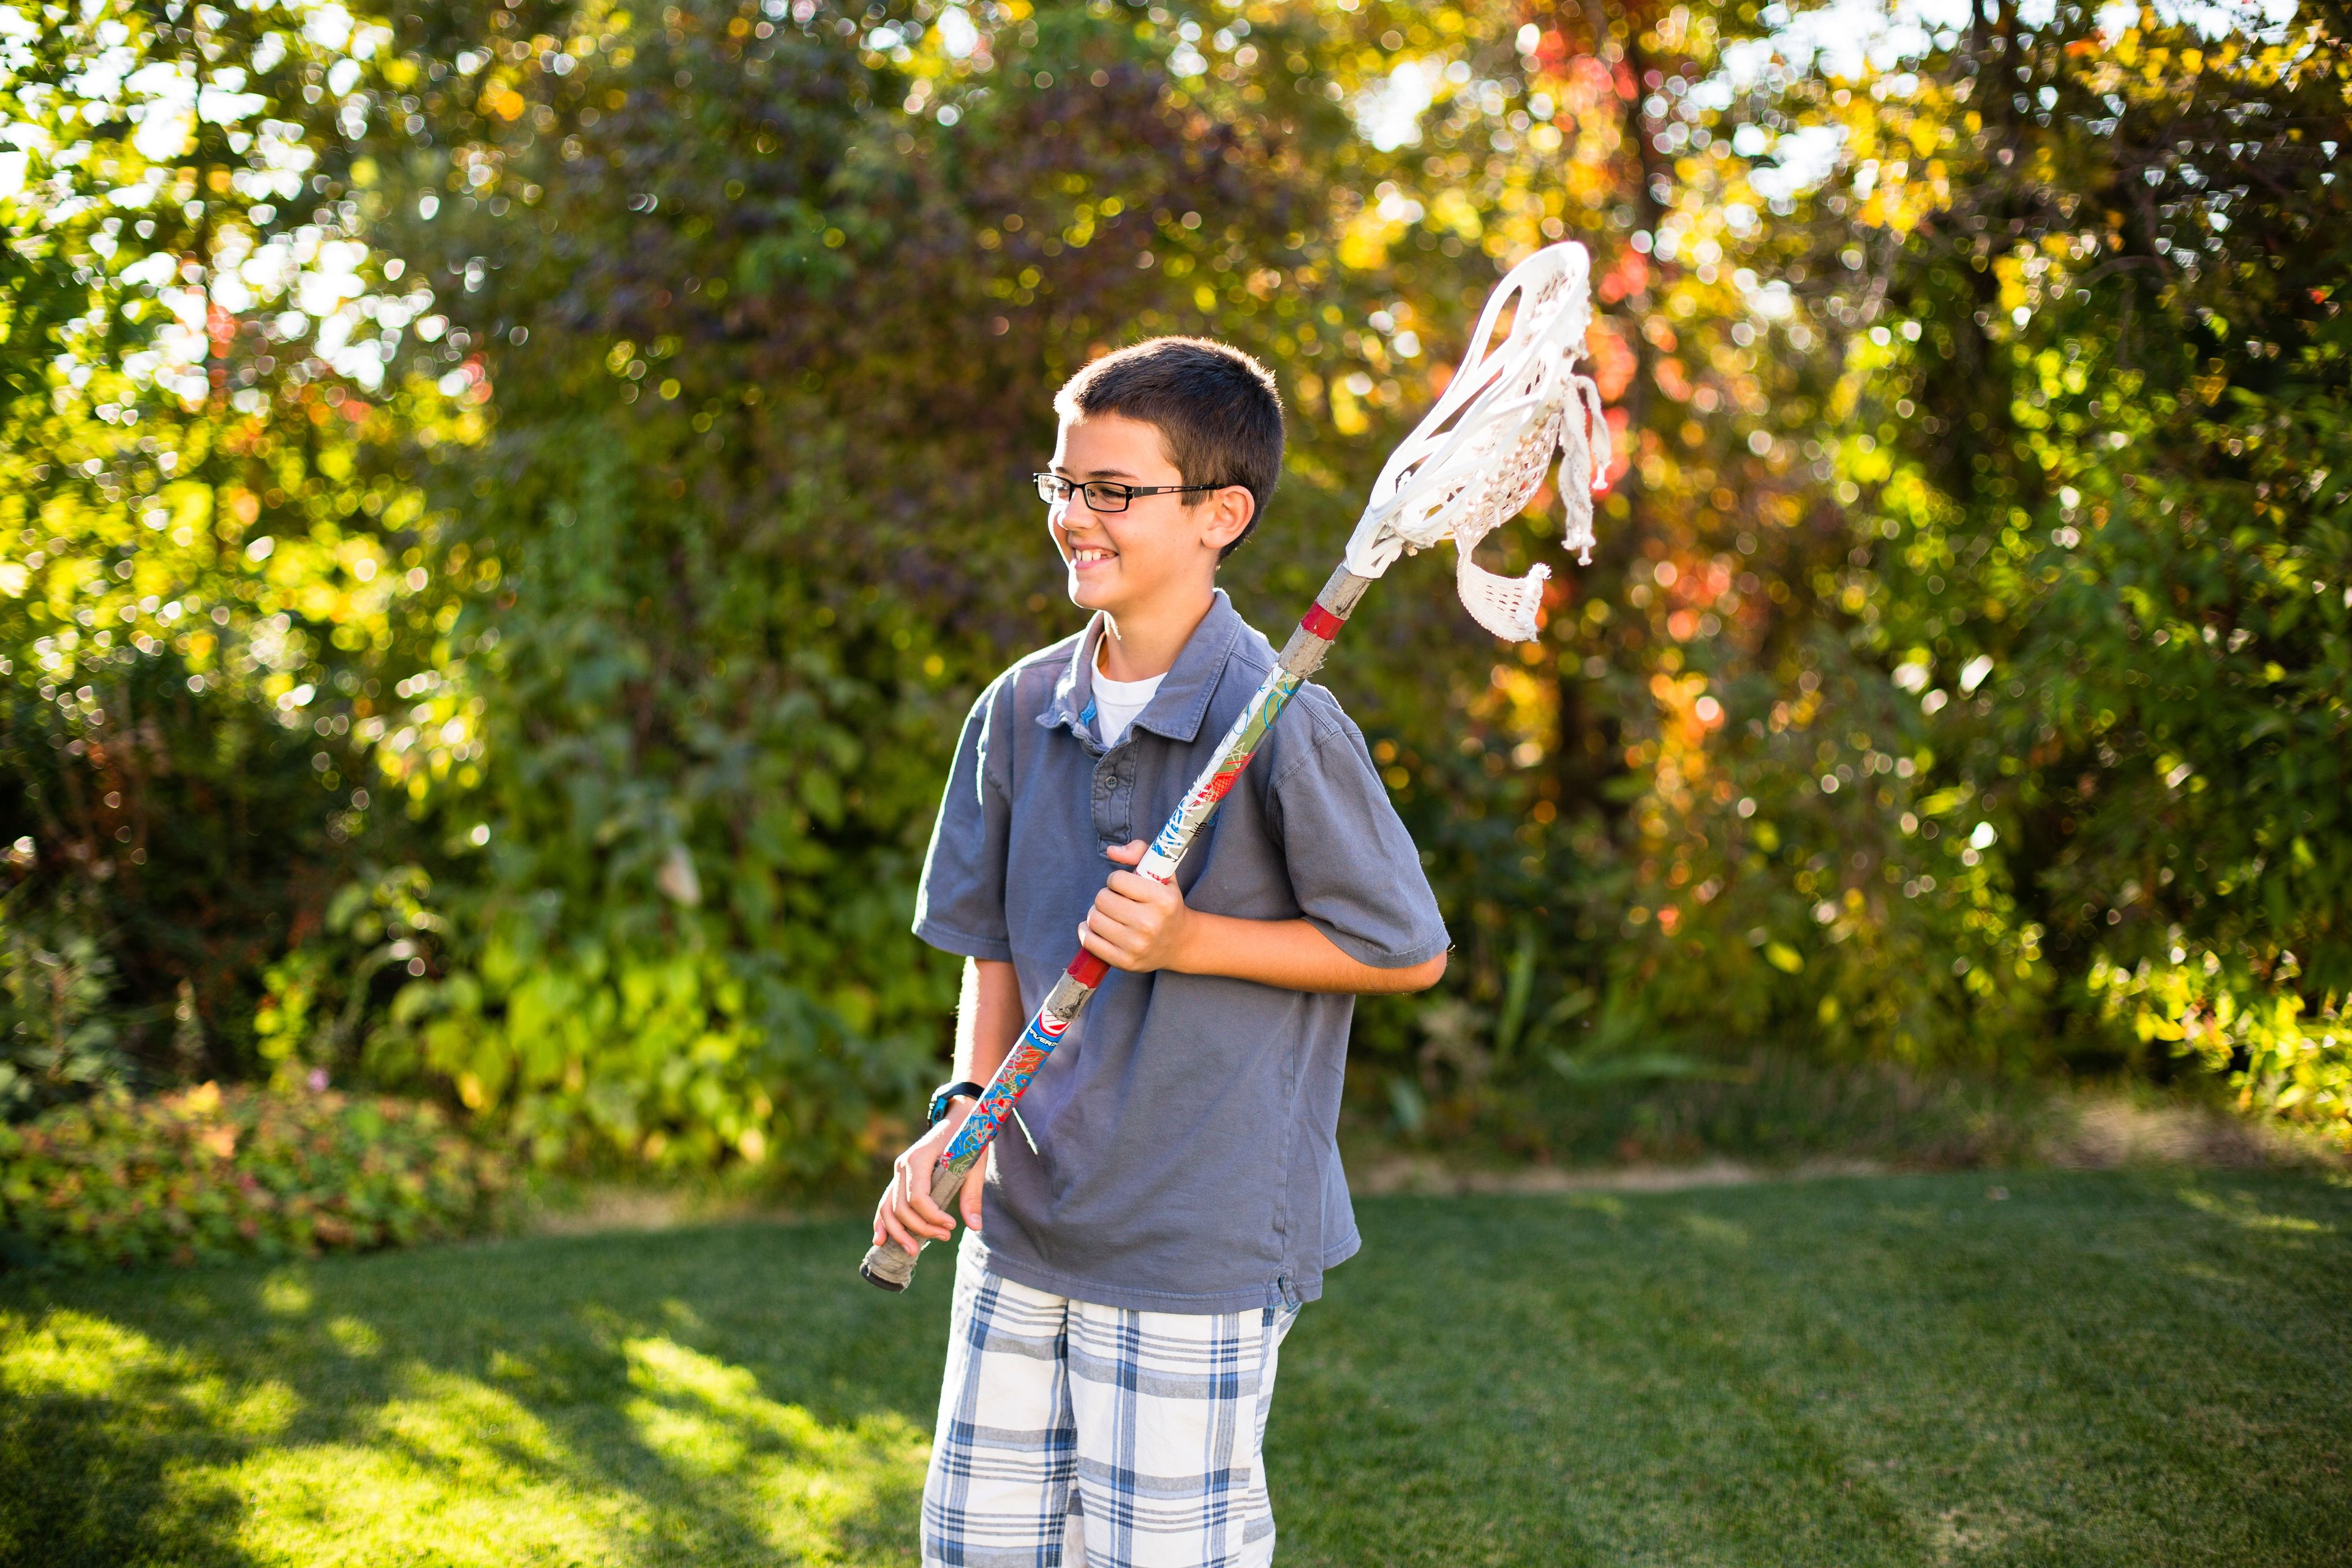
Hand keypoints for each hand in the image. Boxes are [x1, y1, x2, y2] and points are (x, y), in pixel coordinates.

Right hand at [870, 1102, 986, 1258]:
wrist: (959, 1117)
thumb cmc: (968, 1140)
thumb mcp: (974, 1164)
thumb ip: (972, 1195)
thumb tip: (974, 1227)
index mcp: (919, 1158)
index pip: (918, 1197)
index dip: (932, 1217)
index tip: (951, 1225)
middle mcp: (903, 1164)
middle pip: (901, 1207)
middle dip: (919, 1228)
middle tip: (943, 1238)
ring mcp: (898, 1170)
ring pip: (888, 1207)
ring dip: (897, 1232)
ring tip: (912, 1252)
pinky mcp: (899, 1176)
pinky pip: (886, 1201)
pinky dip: (882, 1221)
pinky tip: (881, 1240)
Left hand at [1078, 839, 1192, 972]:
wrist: (1179, 943)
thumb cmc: (1166, 903)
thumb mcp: (1162, 873)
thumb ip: (1139, 852)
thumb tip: (1111, 851)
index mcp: (1162, 900)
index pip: (1116, 880)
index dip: (1116, 880)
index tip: (1125, 887)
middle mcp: (1150, 924)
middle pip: (1102, 899)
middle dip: (1106, 896)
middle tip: (1117, 901)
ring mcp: (1136, 946)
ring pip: (1093, 919)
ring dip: (1097, 913)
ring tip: (1110, 915)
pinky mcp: (1124, 962)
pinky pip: (1089, 941)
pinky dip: (1087, 932)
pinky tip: (1098, 928)